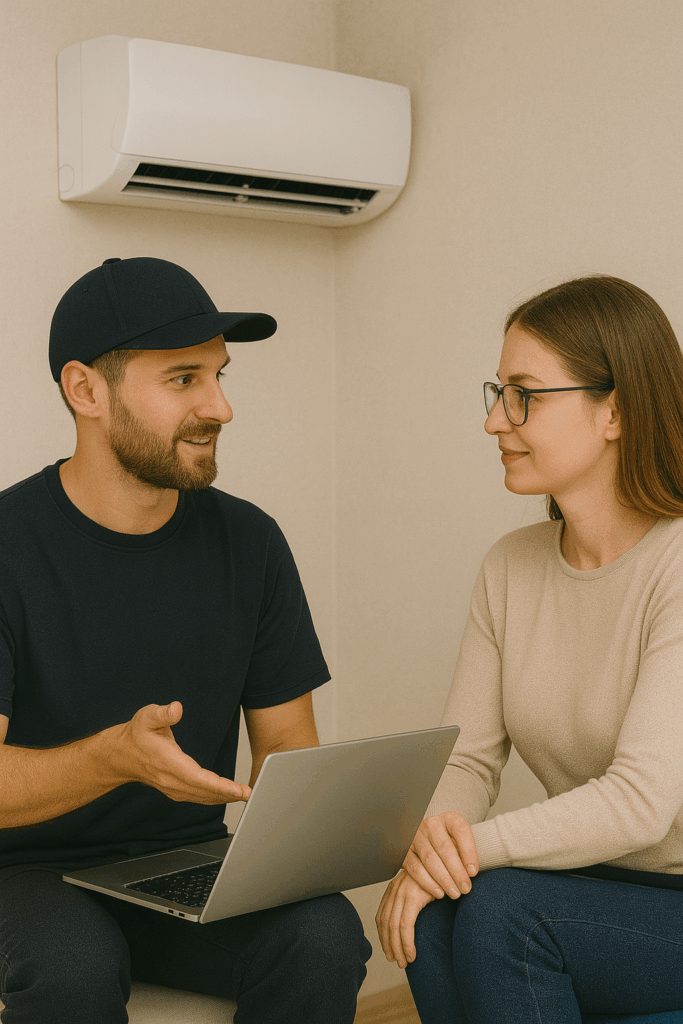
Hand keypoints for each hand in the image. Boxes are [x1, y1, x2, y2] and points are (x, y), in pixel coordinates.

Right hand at [107, 702, 250, 804]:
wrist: (121, 755)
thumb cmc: (136, 734)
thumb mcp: (146, 717)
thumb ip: (162, 713)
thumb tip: (177, 708)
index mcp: (168, 763)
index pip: (198, 778)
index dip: (219, 786)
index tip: (238, 789)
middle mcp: (171, 780)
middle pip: (204, 792)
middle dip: (228, 794)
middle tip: (249, 793)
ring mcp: (173, 788)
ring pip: (202, 797)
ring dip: (223, 798)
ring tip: (244, 795)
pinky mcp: (175, 789)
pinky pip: (198, 797)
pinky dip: (214, 798)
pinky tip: (227, 795)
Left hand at [376, 869, 434, 968]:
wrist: (451, 866)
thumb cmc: (439, 880)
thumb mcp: (421, 891)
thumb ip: (411, 903)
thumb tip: (406, 927)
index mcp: (394, 888)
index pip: (381, 917)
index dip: (383, 937)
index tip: (389, 951)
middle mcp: (395, 889)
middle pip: (385, 924)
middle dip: (389, 946)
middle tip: (396, 961)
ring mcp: (403, 892)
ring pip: (394, 927)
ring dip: (398, 948)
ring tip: (404, 962)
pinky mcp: (413, 897)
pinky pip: (406, 926)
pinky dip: (407, 943)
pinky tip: (412, 954)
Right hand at [402, 812, 477, 899]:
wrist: (429, 844)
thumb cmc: (451, 846)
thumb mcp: (461, 843)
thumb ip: (466, 854)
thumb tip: (470, 873)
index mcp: (449, 819)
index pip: (461, 831)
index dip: (468, 852)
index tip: (473, 872)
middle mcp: (431, 824)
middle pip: (444, 847)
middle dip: (457, 871)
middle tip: (465, 888)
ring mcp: (416, 836)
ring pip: (430, 859)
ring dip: (444, 879)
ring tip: (455, 893)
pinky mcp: (405, 850)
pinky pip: (415, 867)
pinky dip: (428, 882)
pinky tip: (439, 892)